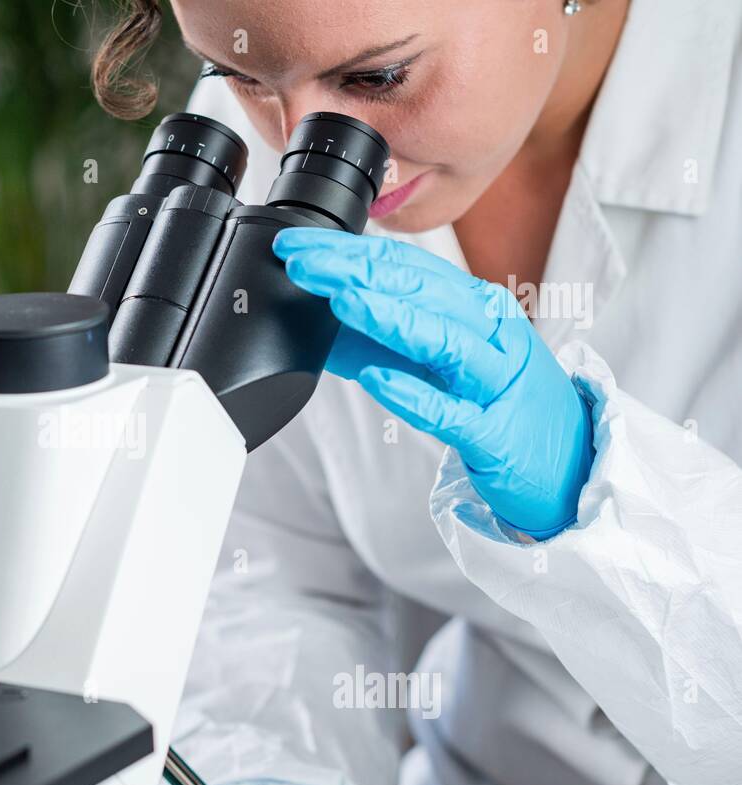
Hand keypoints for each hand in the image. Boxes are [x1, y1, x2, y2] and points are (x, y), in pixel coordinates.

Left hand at [274, 228, 594, 538]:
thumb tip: (314, 319)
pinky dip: (411, 392)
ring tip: (340, 300)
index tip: (296, 245)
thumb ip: (379, 338)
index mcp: (472, 305)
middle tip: (301, 261)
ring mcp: (493, 381)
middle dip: (355, 271)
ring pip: (441, 340)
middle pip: (419, 290)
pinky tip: (375, 378)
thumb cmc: (494, 400)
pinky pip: (449, 411)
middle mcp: (488, 332)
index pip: (404, 266)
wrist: (568, 459)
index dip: (348, 251)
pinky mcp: (492, 432)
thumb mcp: (437, 358)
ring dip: (387, 316)